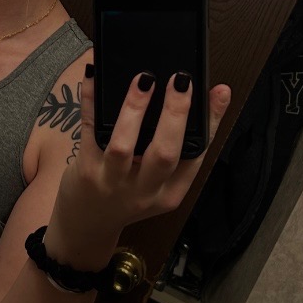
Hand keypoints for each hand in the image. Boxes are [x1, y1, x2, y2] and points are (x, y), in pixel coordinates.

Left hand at [48, 69, 230, 265]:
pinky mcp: (85, 170)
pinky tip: (94, 76)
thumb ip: (185, 144)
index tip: (217, 91)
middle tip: (180, 80)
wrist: (87, 226)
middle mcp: (143, 191)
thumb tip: (215, 94)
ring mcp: (111, 182)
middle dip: (175, 114)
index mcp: (170, 192)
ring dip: (134, 109)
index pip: (197, 156)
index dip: (210, 122)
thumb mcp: (162, 181)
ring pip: (123, 146)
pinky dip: (91, 101)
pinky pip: (89, 130)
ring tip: (144, 80)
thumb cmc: (128, 196)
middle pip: (164, 154)